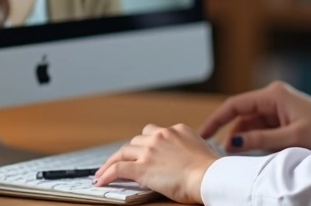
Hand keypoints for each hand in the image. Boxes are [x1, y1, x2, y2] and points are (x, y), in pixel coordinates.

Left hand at [94, 123, 219, 203]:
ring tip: (104, 171)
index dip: (147, 143)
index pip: (155, 132)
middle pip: (137, 140)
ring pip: (123, 151)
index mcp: (177, 130)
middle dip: (131, 151)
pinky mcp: (141, 167)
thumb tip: (186, 156)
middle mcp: (161, 136)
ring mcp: (149, 151)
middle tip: (124, 161)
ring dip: (112, 161)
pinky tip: (100, 180)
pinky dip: (106, 174)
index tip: (143, 150)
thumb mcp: (201, 148)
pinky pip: (117, 168)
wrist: (207, 176)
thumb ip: (189, 147)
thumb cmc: (209, 169)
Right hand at [199, 81, 310, 152]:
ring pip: (250, 124)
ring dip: (244, 140)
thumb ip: (260, 140)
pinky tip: (253, 155)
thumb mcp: (290, 138)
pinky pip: (262, 129)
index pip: (234, 104)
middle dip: (231, 134)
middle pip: (241, 116)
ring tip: (238, 158)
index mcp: (273, 95)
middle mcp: (274, 97)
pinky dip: (255, 141)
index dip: (216, 120)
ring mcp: (279, 107)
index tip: (201, 135)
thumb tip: (233, 142)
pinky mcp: (284, 118)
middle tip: (221, 155)